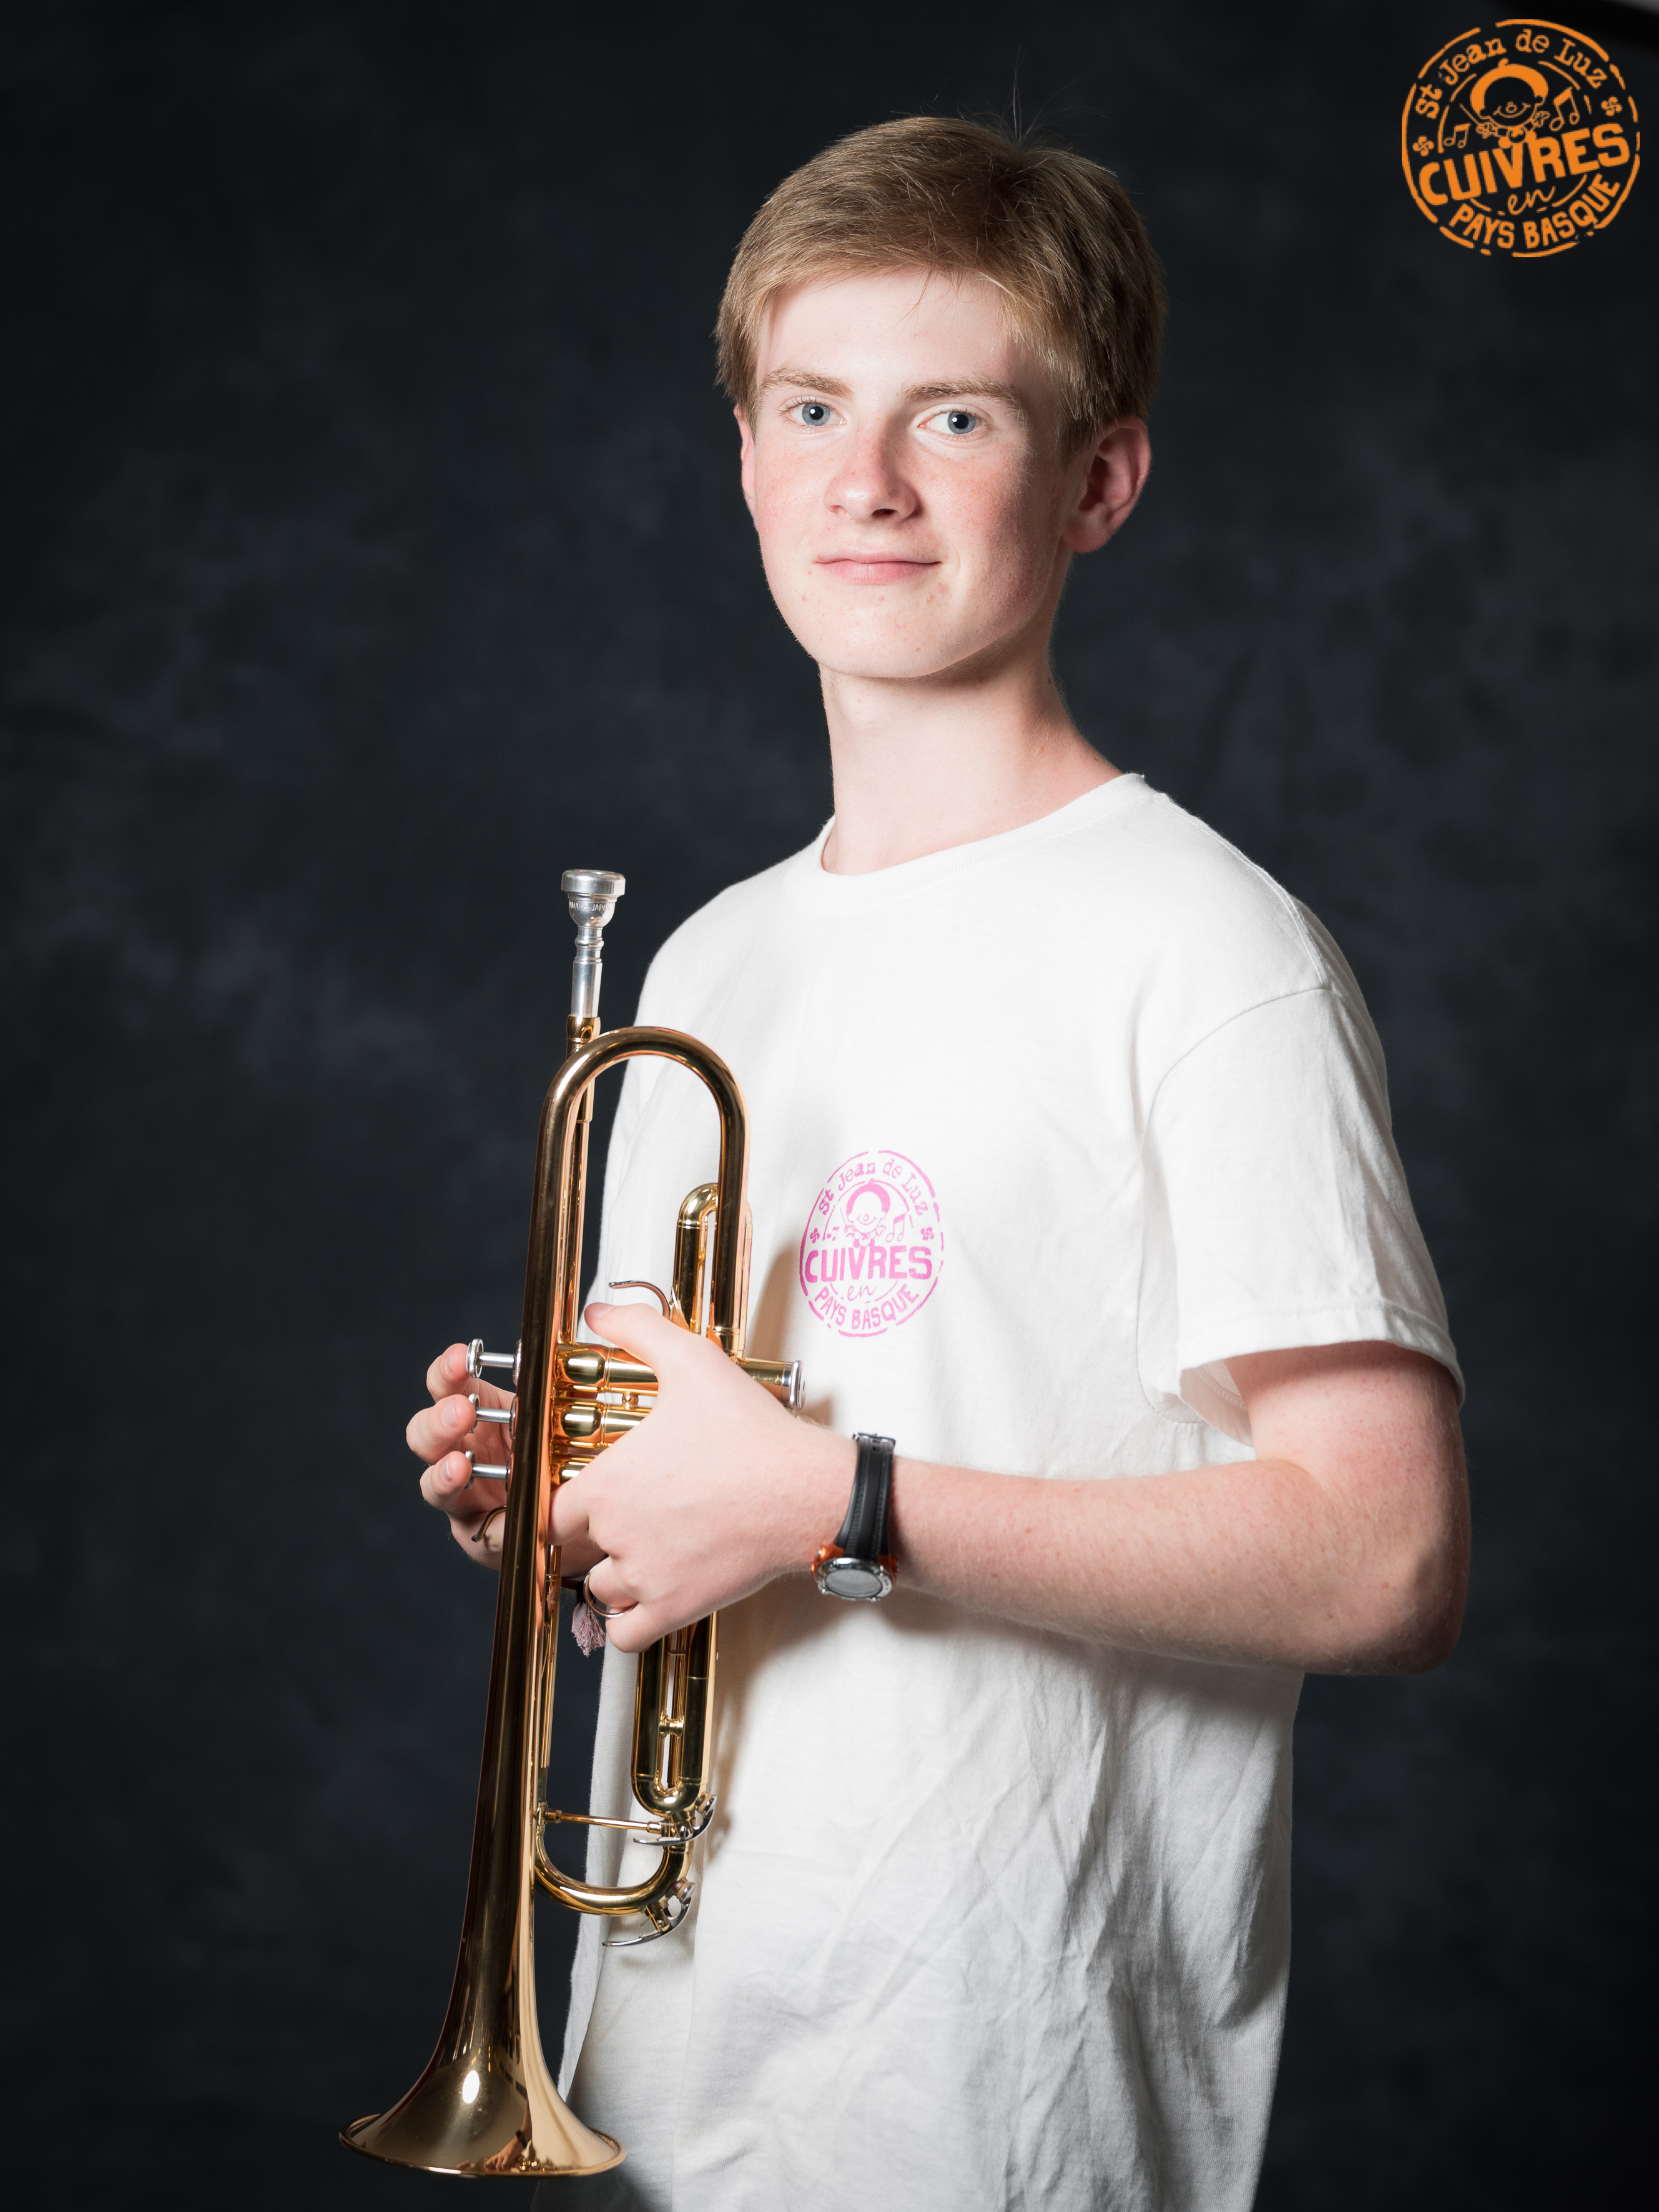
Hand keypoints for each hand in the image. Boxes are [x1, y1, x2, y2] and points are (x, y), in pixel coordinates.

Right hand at [408, 1342, 546, 1571]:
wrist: (587, 1510)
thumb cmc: (566, 1453)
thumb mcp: (560, 1414)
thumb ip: (548, 1391)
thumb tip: (545, 1358)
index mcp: (478, 1414)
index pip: (446, 1386)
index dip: (447, 1371)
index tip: (463, 1356)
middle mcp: (463, 1451)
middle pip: (424, 1434)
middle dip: (438, 1421)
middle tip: (462, 1412)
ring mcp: (466, 1496)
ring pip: (433, 1485)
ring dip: (443, 1473)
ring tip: (459, 1465)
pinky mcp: (483, 1536)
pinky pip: (479, 1533)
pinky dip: (488, 1525)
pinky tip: (499, 1517)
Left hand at [551, 1302, 851, 1651]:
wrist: (806, 1490)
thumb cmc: (750, 1431)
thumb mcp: (691, 1361)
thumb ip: (636, 1331)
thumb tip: (598, 1311)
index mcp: (605, 1484)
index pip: (549, 1509)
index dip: (564, 1504)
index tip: (584, 1499)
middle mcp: (616, 1535)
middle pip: (572, 1552)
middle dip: (590, 1540)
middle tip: (623, 1523)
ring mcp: (646, 1576)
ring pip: (599, 1591)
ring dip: (613, 1578)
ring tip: (643, 1553)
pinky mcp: (676, 1608)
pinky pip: (624, 1636)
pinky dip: (628, 1625)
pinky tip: (649, 1598)